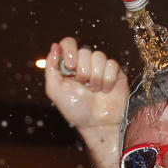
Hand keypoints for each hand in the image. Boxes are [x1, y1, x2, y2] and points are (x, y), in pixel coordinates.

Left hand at [44, 37, 127, 156]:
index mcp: (69, 65)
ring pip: (99, 56)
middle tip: (83, 85)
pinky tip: (106, 90)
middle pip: (85, 51)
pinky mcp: (116, 73)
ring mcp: (101, 68)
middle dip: (83, 71)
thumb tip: (55, 45)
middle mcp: (85, 64)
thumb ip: (51, 67)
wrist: (97, 124)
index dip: (70, 50)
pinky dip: (108, 79)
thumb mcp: (55, 90)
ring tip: (95, 91)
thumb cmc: (75, 110)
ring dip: (95, 77)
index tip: (71, 66)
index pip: (69, 43)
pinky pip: (112, 65)